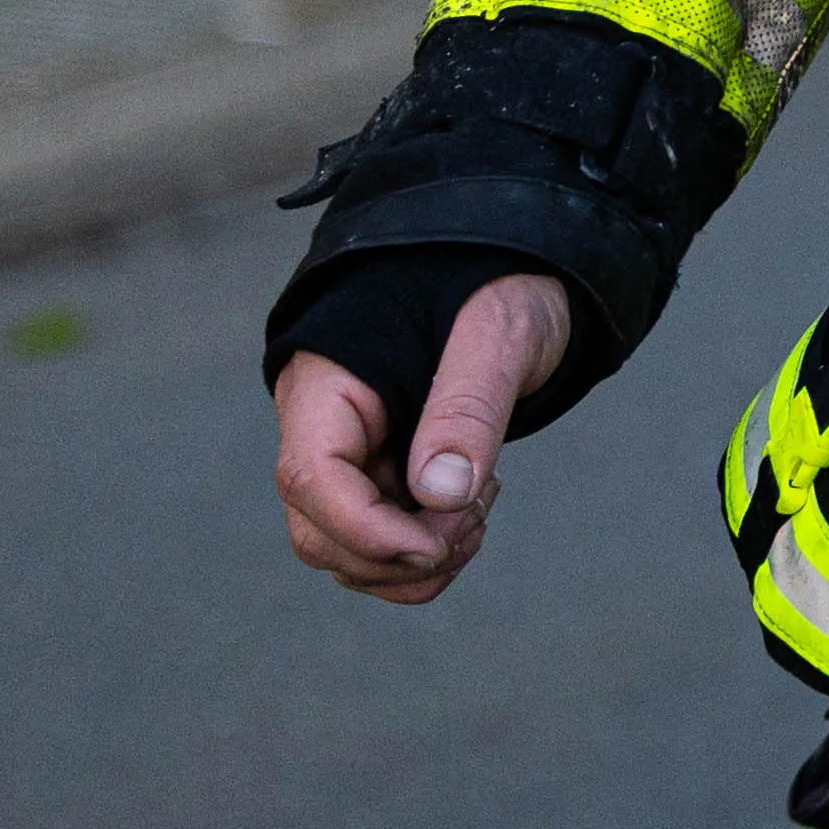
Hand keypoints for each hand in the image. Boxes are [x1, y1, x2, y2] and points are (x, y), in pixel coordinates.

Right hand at [273, 269, 571, 600]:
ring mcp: (350, 456)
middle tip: (476, 515)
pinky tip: (471, 509)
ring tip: (479, 507)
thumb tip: (439, 497)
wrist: (518, 268)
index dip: (365, 530)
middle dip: (396, 551)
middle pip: (320, 530)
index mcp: (328, 383)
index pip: (310, 477)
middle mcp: (324, 428)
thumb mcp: (498, 330)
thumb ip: (467, 408)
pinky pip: (380, 541)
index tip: (434, 543)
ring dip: (414, 560)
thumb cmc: (502, 280)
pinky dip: (424, 551)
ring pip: (347, 550)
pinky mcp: (383, 473)